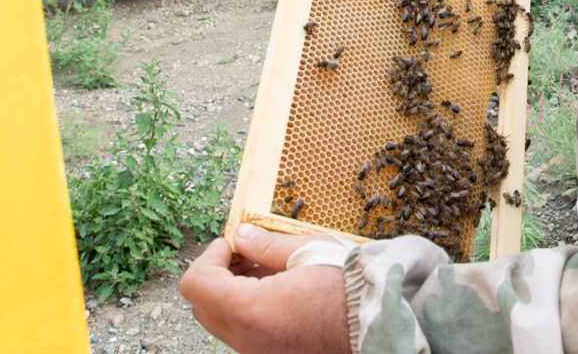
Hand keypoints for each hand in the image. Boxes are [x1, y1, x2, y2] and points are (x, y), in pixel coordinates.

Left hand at [179, 224, 350, 352]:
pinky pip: (245, 332)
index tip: (231, 243)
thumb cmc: (350, 288)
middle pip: (202, 307)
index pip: (197, 284)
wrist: (380, 321)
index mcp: (251, 311)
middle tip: (244, 254)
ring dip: (233, 292)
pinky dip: (250, 308)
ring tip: (269, 269)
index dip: (210, 256)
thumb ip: (265, 245)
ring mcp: (259, 353)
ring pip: (223, 321)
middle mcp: (248, 340)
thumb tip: (241, 236)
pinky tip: (279, 289)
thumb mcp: (307, 251)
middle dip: (217, 275)